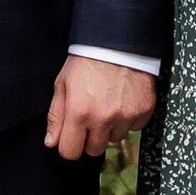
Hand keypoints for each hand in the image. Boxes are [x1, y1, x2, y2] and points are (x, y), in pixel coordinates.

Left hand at [43, 55, 157, 161]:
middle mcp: (103, 118)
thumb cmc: (87, 60)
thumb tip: (52, 142)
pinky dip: (129, 118)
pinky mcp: (143, 111)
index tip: (72, 135)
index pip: (70, 152)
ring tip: (108, 103)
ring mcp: (125, 116)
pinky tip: (123, 100)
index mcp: (79, 112)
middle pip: (94, 150)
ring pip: (115, 139)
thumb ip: (56, 115)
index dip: (69, 144)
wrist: (118, 42)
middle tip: (91, 115)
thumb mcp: (62, 84)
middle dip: (90, 137)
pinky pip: (135, 128)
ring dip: (110, 127)